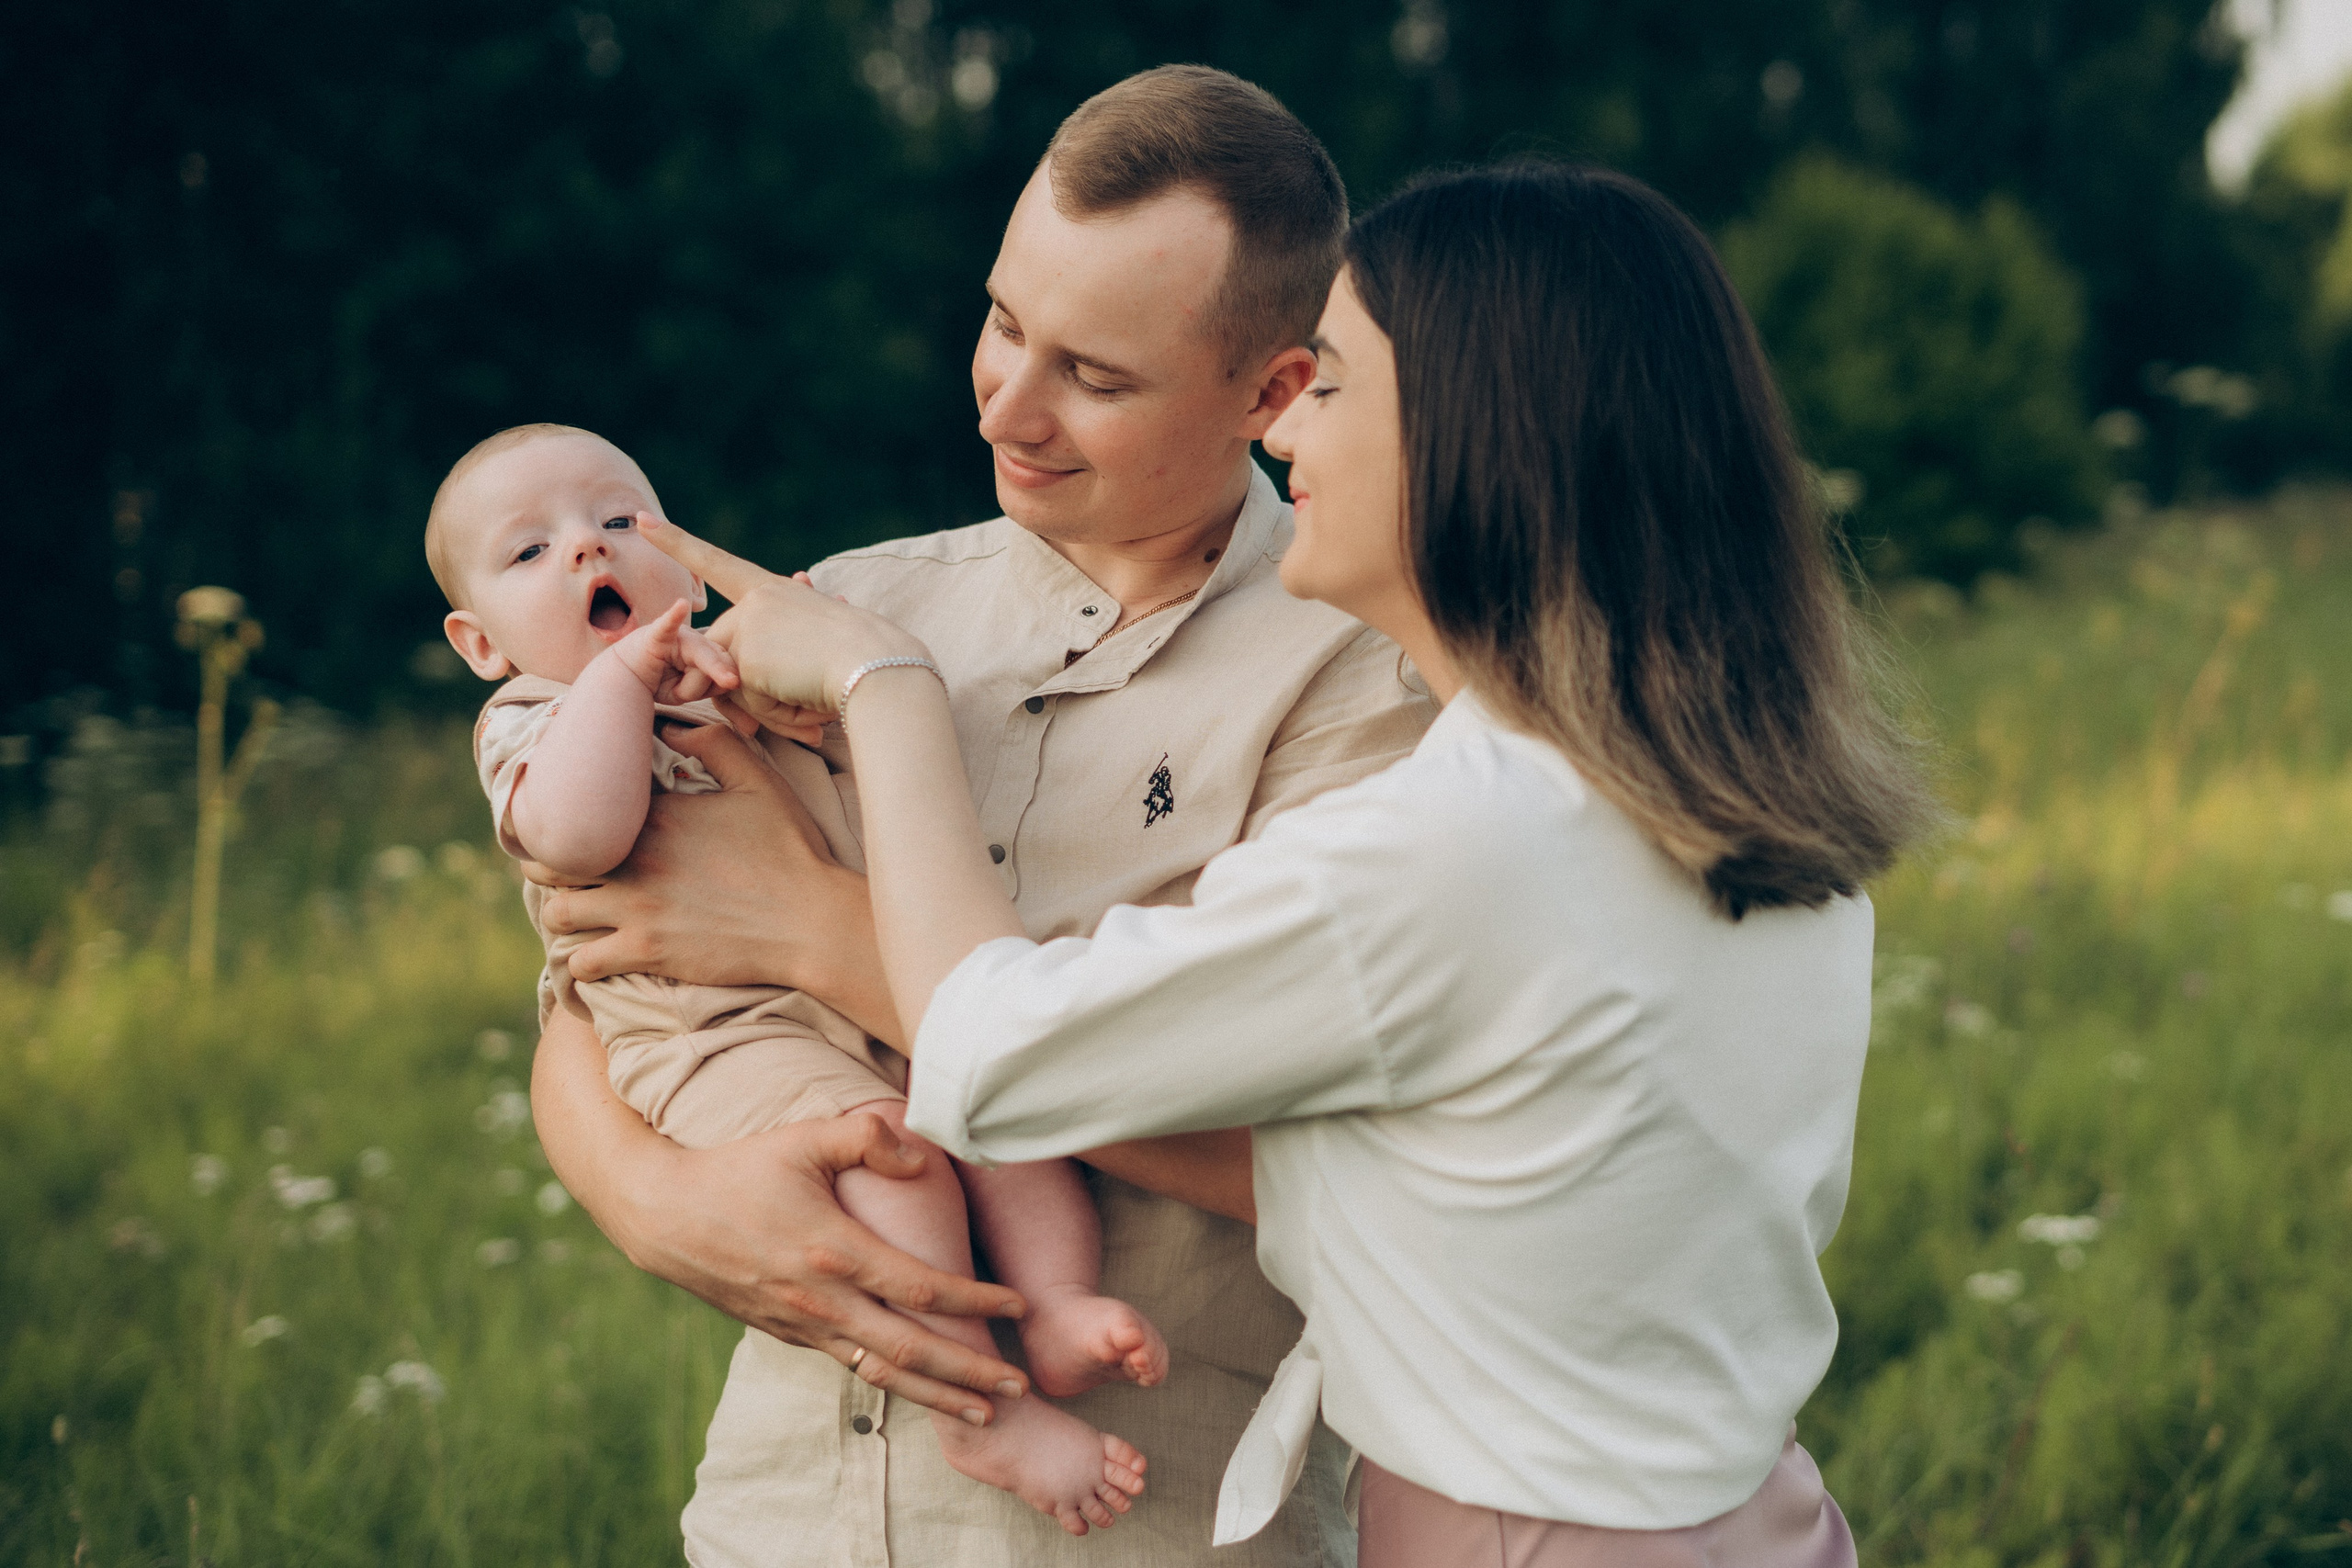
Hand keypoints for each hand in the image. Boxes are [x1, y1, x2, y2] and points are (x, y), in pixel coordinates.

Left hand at [533, 720, 831, 976]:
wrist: (811, 920)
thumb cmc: (791, 849)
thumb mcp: (760, 782)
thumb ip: (715, 743)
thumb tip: (671, 727)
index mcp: (657, 814)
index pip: (583, 806)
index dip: (573, 815)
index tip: (576, 824)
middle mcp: (635, 858)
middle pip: (553, 861)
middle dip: (554, 865)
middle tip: (570, 873)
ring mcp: (636, 907)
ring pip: (558, 912)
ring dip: (566, 913)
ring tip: (582, 915)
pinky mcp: (645, 951)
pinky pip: (582, 962)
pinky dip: (583, 962)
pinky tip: (599, 955)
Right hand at [607, 595, 740, 705]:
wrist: (622, 675)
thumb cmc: (657, 681)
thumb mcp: (686, 691)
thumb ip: (710, 685)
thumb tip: (731, 680)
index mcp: (706, 648)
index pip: (728, 668)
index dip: (716, 687)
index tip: (697, 693)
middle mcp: (696, 637)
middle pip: (717, 665)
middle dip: (699, 687)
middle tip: (677, 689)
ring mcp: (678, 633)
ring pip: (700, 663)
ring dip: (684, 687)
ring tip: (665, 682)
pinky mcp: (656, 634)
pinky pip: (668, 625)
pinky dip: (674, 616)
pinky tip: (681, 605)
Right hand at [610, 1107, 1033, 1416]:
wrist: (664, 1214)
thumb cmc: (740, 1168)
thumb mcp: (803, 1136)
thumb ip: (867, 1137)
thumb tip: (923, 1160)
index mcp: (833, 1252)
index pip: (920, 1288)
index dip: (975, 1301)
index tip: (1019, 1306)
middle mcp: (821, 1301)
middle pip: (910, 1351)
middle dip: (969, 1374)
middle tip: (1019, 1390)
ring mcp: (802, 1326)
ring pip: (881, 1373)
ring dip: (936, 1396)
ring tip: (984, 1413)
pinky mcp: (787, 1335)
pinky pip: (850, 1365)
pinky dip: (892, 1382)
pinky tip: (922, 1387)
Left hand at [636, 514, 927, 720]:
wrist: (880, 667)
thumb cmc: (857, 665)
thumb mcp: (806, 653)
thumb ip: (759, 663)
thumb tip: (703, 685)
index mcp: (775, 591)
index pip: (716, 563)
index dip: (676, 542)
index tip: (643, 520)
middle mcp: (755, 600)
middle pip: (716, 652)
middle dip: (726, 687)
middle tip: (748, 686)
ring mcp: (747, 624)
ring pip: (726, 681)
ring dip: (764, 706)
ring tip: (812, 699)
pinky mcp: (744, 654)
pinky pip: (742, 701)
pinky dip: (773, 714)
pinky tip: (807, 703)